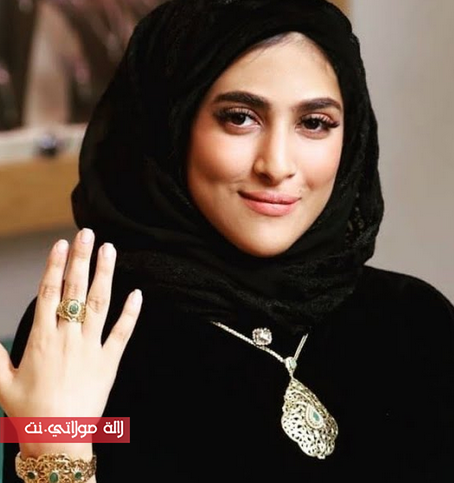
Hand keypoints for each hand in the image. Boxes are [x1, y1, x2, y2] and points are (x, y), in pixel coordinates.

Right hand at [0, 228, 141, 455]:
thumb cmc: (29, 412)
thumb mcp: (1, 383)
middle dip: (81, 259)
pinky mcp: (109, 360)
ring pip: (100, 303)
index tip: (62, 244)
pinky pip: (122, 332)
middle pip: (75, 290)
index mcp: (41, 339)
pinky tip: (138, 293)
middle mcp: (68, 337)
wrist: (58, 437)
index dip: (55, 266)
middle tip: (88, 234)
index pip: (49, 293)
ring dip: (105, 275)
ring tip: (110, 250)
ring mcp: (91, 347)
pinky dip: (131, 313)